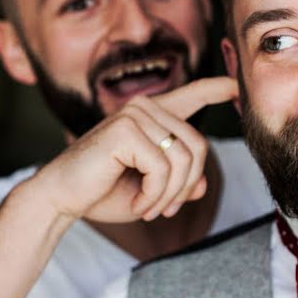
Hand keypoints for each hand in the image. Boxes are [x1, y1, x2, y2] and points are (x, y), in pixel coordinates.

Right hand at [32, 77, 237, 223]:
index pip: (192, 95)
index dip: (217, 89)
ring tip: (150, 209)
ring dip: (170, 195)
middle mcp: (145, 108)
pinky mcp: (125, 130)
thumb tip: (203, 184)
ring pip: (184, 160)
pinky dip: (155, 196)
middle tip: (166, 210)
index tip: (236, 87)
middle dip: (187, 186)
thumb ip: (179, 184)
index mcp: (153, 116)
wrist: (61, 198)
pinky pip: (163, 169)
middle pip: (198, 146)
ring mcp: (135, 115)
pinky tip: (138, 204)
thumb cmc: (102, 192)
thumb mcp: (151, 191)